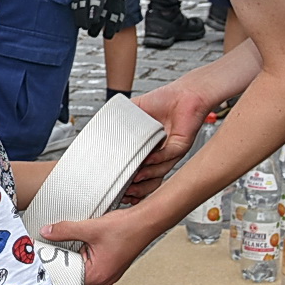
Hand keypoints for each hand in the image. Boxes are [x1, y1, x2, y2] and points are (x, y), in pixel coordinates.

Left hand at [42, 206, 160, 284]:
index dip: (55, 270)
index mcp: (98, 275)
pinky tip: (81, 246)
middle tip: (53, 254)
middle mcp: (104, 278)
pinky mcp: (111, 265)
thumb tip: (48, 232)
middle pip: (75, 279)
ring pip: (84, 273)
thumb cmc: (127, 229)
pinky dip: (84, 258)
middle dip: (64, 266)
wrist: (146, 222)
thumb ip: (65, 230)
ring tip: (67, 249)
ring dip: (75, 262)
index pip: (68, 280)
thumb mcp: (90, 227)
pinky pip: (92, 267)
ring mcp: (109, 273)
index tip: (45, 261)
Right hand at [123, 80, 213, 200]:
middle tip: (125, 192)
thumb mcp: (134, 110)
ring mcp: (171, 153)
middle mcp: (161, 155)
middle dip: (138, 189)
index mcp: (149, 151)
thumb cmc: (163, 101)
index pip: (138, 173)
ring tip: (134, 178)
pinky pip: (169, 156)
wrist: (185, 93)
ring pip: (159, 171)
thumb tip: (98, 125)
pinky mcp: (181, 145)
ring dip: (146, 176)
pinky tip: (148, 158)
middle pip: (150, 181)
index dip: (130, 184)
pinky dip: (157, 159)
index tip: (118, 191)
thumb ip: (118, 118)